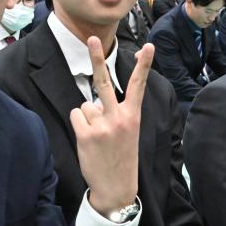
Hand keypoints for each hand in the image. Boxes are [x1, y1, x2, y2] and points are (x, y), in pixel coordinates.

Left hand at [73, 39, 151, 215]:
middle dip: (97, 58)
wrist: (117, 187)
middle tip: (93, 38)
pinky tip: (88, 140)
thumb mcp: (128, 133)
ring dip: (88, 118)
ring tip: (98, 137)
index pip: (138, 86)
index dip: (144, 65)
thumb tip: (93, 103)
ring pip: (86, 105)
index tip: (149, 46)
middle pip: (104, 81)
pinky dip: (79, 125)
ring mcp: (101, 126)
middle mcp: (118, 118)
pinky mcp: (86, 135)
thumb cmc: (122, 158)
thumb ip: (114, 114)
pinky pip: (77, 116)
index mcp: (133, 116)